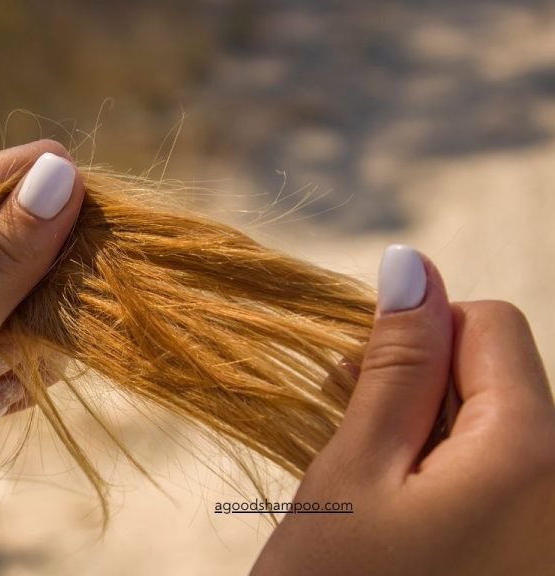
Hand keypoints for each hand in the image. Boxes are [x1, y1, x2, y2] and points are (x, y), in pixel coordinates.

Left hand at [0, 140, 84, 574]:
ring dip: (46, 321)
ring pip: (9, 305)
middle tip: (100, 278)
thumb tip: (60, 171)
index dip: (42, 189)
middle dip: (54, 261)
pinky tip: (36, 384)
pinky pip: (5, 359)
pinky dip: (27, 370)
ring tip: (70, 338)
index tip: (107, 201)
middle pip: (2, 247)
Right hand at [253, 245, 554, 574]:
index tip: (358, 383)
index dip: (418, 337)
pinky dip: (446, 479)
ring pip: (497, 431)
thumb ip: (395, 365)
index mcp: (533, 453)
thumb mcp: (353, 472)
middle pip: (501, 379)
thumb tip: (412, 265)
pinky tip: (398, 516)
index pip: (491, 324)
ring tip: (367, 485)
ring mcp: (553, 529)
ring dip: (427, 435)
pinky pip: (503, 482)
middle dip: (421, 388)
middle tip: (349, 436)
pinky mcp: (531, 554)